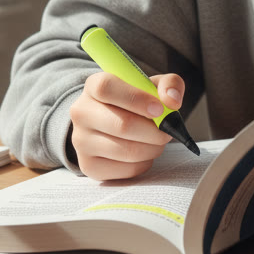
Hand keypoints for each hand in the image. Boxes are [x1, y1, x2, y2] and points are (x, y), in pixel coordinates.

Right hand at [69, 72, 186, 179]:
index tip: (160, 109)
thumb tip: (172, 101)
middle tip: (168, 130)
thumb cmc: (137, 100)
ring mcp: (81, 141)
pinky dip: (145, 162)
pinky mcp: (89, 166)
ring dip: (153, 147)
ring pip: (127, 150)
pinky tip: (145, 151)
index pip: (106, 88)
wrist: (115, 122)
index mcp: (93, 85)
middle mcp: (81, 112)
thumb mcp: (154, 85)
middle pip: (121, 125)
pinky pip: (126, 170)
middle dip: (154, 130)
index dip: (137, 99)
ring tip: (158, 140)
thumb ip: (169, 83)